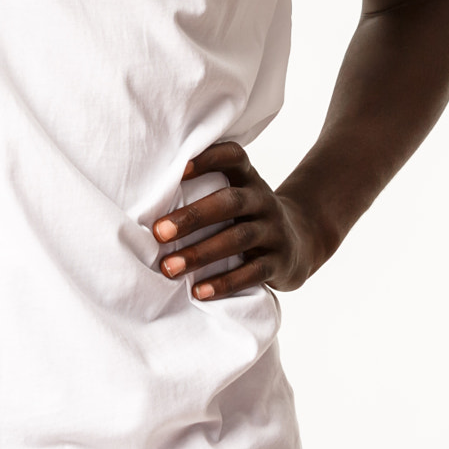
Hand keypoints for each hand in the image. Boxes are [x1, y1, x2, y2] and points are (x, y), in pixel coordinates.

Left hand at [151, 141, 325, 298]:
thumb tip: (145, 198)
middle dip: (192, 217)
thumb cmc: (248, 215)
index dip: (210, 158)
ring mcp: (274, 231)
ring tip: (168, 267)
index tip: (181, 168)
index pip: (234, 156)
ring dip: (200, 254)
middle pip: (230, 202)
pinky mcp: (280, 262)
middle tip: (157, 232)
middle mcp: (263, 200)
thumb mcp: (237, 194)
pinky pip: (252, 273)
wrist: (302, 241)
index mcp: (249, 179)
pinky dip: (224, 282)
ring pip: (238, 239)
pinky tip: (198, 291)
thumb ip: (206, 189)